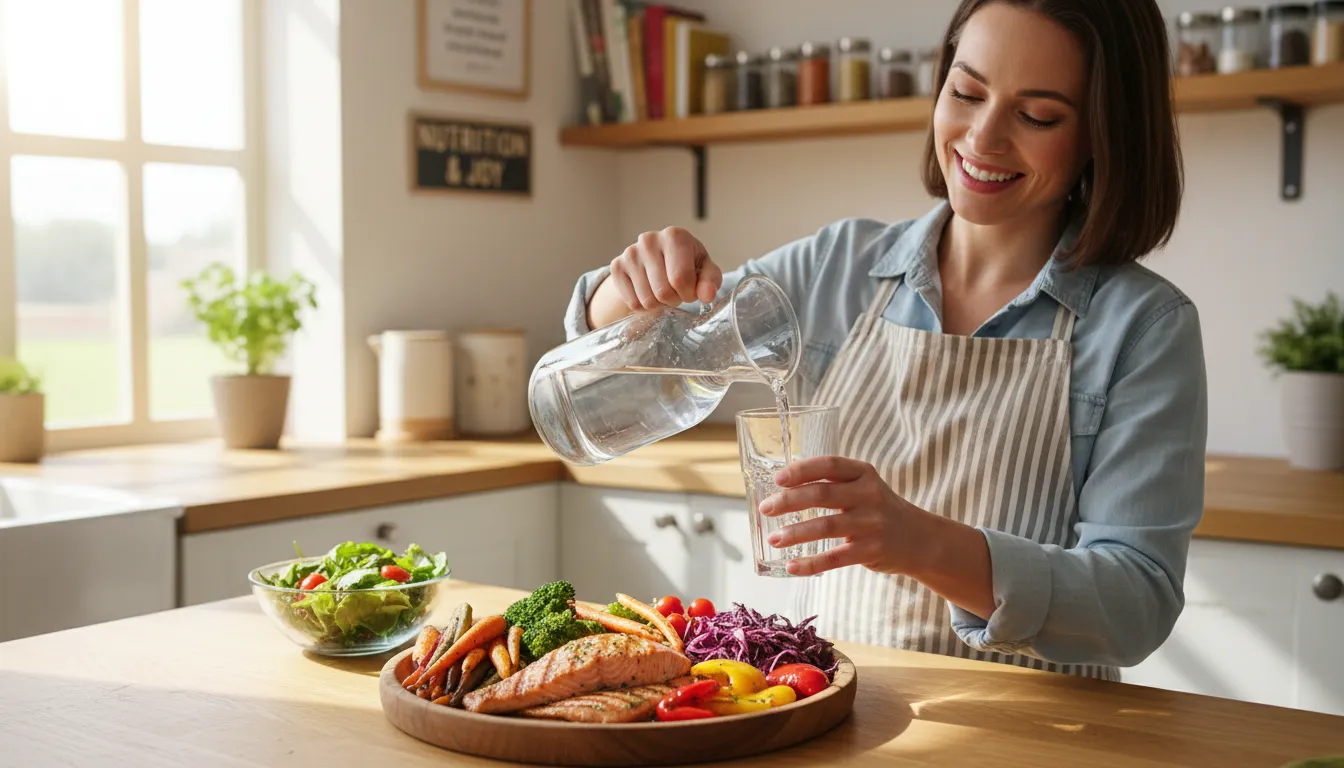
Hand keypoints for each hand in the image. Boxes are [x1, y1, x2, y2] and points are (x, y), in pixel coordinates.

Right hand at [607, 227, 721, 310]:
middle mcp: (649, 240)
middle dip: (674, 300)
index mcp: (675, 236)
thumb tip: (707, 295)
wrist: (657, 260)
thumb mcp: (705, 269)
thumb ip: (710, 281)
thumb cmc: (687, 264)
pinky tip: (649, 293)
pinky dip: (643, 306)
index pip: (680, 278)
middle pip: (663, 291)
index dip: (689, 294)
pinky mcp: (617, 266)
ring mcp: (630, 253)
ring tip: (663, 291)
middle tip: (676, 293)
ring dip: (659, 304)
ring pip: (647, 300)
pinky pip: (632, 302)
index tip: (691, 291)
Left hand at [759, 457, 934, 576]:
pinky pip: (835, 558)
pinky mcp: (872, 550)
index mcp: (864, 473)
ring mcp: (872, 523)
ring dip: (795, 533)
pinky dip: (811, 564)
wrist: (920, 539)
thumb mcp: (864, 487)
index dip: (802, 470)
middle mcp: (870, 495)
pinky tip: (792, 566)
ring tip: (774, 538)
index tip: (778, 479)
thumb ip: (833, 484)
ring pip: (825, 526)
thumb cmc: (878, 510)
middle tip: (766, 508)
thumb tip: (782, 487)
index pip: (829, 465)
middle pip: (822, 495)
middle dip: (788, 501)